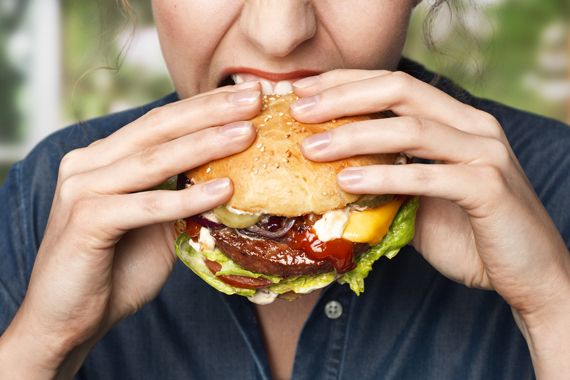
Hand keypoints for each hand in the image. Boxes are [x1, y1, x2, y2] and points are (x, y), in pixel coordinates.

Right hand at [0, 82, 260, 376]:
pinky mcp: (86, 220)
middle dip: (211, 111)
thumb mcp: (156, 224)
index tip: (248, 94)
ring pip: (153, 159)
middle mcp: (89, 163)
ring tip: (247, 134)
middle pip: (159, 128)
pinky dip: (185, 199)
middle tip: (255, 98)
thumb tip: (229, 176)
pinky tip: (223, 190)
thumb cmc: (115, 270)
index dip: (205, 105)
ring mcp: (83, 189)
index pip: (161, 122)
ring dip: (205, 145)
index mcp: (105, 158)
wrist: (69, 319)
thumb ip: (178, 194)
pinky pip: (144, 205)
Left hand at [292, 69, 569, 321]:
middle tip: (298, 111)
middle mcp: (473, 125)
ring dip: (355, 136)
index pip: (394, 84)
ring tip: (312, 149)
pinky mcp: (490, 187)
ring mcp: (485, 153)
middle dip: (343, 97)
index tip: (302, 91)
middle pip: (400, 91)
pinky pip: (429, 175)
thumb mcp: (419, 197)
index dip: (345, 82)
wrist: (526, 273)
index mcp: (456, 120)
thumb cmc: (469, 233)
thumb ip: (387, 177)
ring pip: (412, 129)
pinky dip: (385, 178)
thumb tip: (330, 173)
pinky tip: (347, 183)